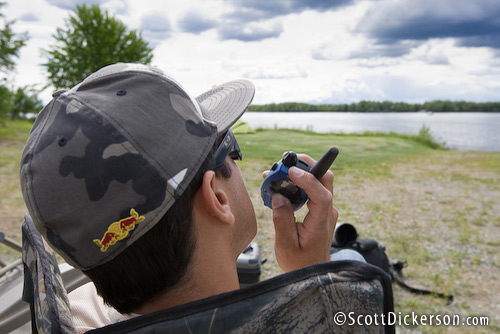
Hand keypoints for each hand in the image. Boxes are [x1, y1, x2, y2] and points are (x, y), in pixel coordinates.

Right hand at [263, 154, 337, 271]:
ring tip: (278, 172)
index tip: (291, 171)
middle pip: (325, 179)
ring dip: (301, 171)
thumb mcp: (286, 245)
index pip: (322, 195)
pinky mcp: (319, 208)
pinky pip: (312, 188)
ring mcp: (325, 208)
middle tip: (286, 161)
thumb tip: (279, 196)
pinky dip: (299, 180)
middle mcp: (327, 212)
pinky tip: (282, 181)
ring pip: (319, 180)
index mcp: (321, 223)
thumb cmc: (300, 261)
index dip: (308, 180)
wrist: (312, 270)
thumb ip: (282, 220)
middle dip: (308, 165)